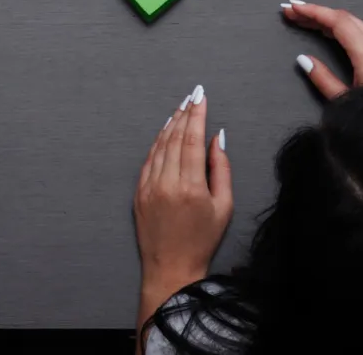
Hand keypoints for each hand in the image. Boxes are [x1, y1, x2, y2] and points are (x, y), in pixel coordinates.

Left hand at [134, 86, 231, 331]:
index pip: (192, 139)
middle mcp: (166, 183)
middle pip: (175, 137)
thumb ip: (220, 168)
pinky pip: (149, 159)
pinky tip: (165, 131)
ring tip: (181, 108)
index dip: (197, 115)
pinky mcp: (138, 193)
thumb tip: (216, 137)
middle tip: (193, 96)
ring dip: (171, 124)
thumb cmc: (202, 240)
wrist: (171, 267)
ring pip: (160, 145)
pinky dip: (157, 142)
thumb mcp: (224, 206)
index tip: (201, 97)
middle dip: (185, 113)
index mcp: (190, 186)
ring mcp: (149, 187)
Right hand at [285, 3, 362, 173]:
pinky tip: (338, 38)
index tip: (292, 8)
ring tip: (309, 23)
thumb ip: (324, 79)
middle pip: (347, 19)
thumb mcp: (348, 102)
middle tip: (294, 13)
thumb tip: (305, 61)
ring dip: (333, 22)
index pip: (337, 21)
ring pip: (359, 27)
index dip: (312, 12)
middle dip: (318, 14)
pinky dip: (349, 32)